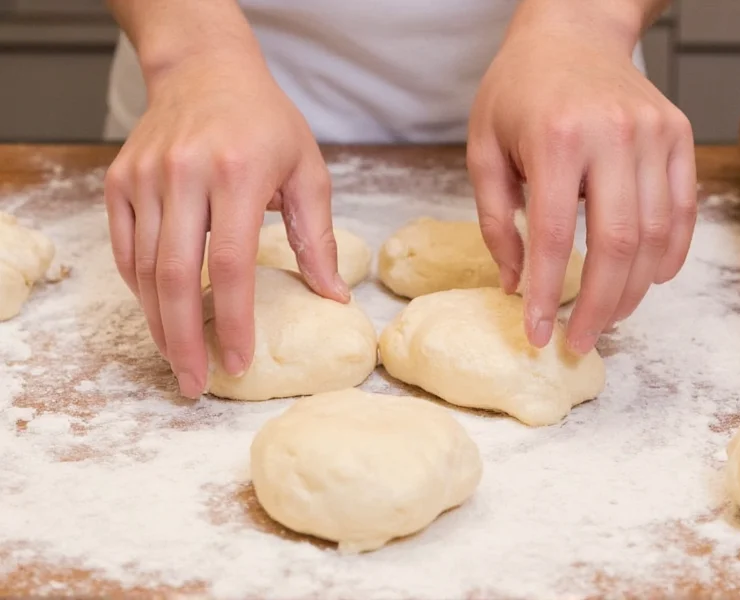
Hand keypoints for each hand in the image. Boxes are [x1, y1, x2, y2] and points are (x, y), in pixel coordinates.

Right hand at [104, 48, 347, 397]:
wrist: (205, 70)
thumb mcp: (308, 170)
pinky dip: (140, 289)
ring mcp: (145, 178)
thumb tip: (334, 297)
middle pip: (175, 277)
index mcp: (238, 173)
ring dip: (159, 324)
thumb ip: (318, 238)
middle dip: (183, 341)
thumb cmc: (265, 122)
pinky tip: (160, 314)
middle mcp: (184, 174)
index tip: (237, 363)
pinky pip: (125, 250)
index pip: (232, 265)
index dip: (234, 322)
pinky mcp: (120, 181)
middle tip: (193, 384)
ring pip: (144, 270)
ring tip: (177, 360)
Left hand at [467, 0, 696, 353]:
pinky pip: (683, 210)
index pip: (552, 236)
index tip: (538, 333)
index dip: (546, 294)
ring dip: (632, 289)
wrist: (571, 33)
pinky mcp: (678, 137)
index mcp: (556, 138)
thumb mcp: (483, 149)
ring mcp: (654, 134)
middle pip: (617, 243)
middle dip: (599, 305)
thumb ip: (495, 220)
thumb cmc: (517, 91)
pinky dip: (669, 255)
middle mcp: (613, 135)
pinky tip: (645, 280)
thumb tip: (515, 284)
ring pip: (655, 234)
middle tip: (581, 341)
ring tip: (608, 316)